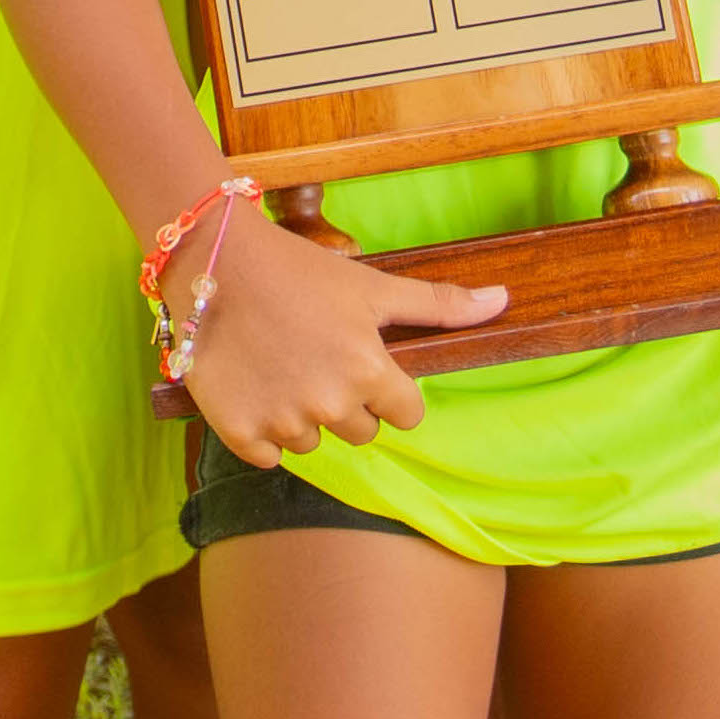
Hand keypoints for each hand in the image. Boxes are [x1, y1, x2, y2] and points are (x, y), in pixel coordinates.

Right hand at [172, 195, 506, 466]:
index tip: (361, 362)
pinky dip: (262, 431)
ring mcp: (283, 421)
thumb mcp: (374, 286)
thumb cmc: (300, 271)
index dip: (389, 389)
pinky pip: (268, 456)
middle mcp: (331, 403)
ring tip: (281, 367)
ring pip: (313, 444)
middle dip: (346, 402)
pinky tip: (255, 388)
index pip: (407, 413)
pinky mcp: (240, 433)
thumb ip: (440, 303)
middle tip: (317, 358)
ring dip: (302, 416)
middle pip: (362, 432)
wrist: (216, 262)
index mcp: (370, 371)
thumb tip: (503, 300)